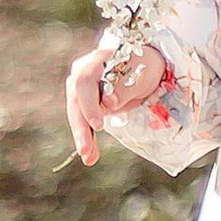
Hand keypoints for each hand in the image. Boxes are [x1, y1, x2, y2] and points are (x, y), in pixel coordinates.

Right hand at [65, 38, 167, 164]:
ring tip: (89, 158)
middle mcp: (82, 75)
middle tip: (85, 149)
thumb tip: (108, 103)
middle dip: (80, 128)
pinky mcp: (86, 105)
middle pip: (76, 102)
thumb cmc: (143, 65)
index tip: (98, 125)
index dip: (89, 105)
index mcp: (95, 62)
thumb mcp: (140, 72)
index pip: (84, 83)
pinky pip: (85, 123)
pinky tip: (90, 156)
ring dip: (83, 138)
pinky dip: (88, 139)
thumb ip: (123, 86)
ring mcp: (82, 91)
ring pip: (78, 115)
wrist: (144, 65)